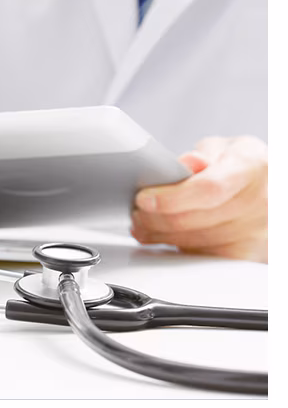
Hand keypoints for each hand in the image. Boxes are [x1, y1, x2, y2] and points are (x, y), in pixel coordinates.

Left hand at [131, 136, 267, 261]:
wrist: (270, 191)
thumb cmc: (243, 169)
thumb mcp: (226, 150)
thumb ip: (202, 155)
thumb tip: (187, 163)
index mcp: (253, 169)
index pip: (207, 189)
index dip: (170, 198)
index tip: (144, 198)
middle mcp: (259, 203)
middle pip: (190, 220)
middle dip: (154, 217)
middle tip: (138, 210)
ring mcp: (254, 234)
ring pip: (188, 242)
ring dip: (157, 234)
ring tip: (144, 222)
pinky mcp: (243, 256)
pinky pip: (196, 257)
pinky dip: (173, 247)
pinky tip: (163, 236)